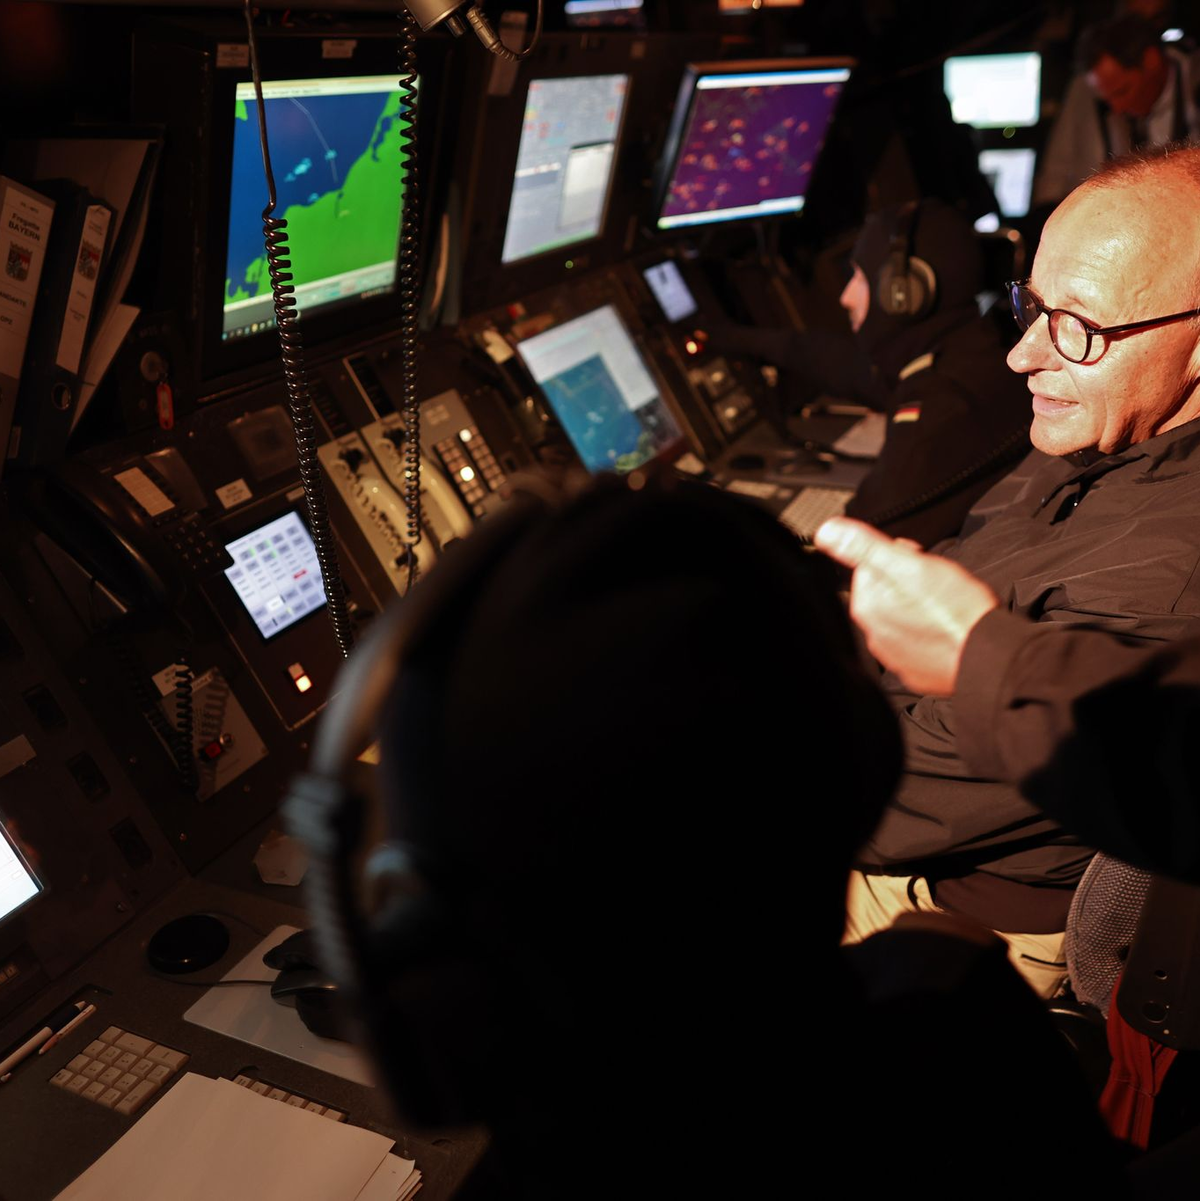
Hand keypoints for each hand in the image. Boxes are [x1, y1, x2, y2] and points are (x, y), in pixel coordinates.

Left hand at [814, 517, 998, 695]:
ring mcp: (895, 656)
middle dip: (909, 581)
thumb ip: (866, 547)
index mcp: (868, 606)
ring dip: (920, 606)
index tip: (919, 562)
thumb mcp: (911, 566)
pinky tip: (948, 627)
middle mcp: (875, 635)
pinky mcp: (916, 671)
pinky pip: (917, 642)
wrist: (990, 657)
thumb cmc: (957, 613)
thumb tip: (828, 532)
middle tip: (938, 584)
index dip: (897, 557)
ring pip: (902, 616)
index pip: (870, 566)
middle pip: (886, 592)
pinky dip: (929, 632)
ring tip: (946, 606)